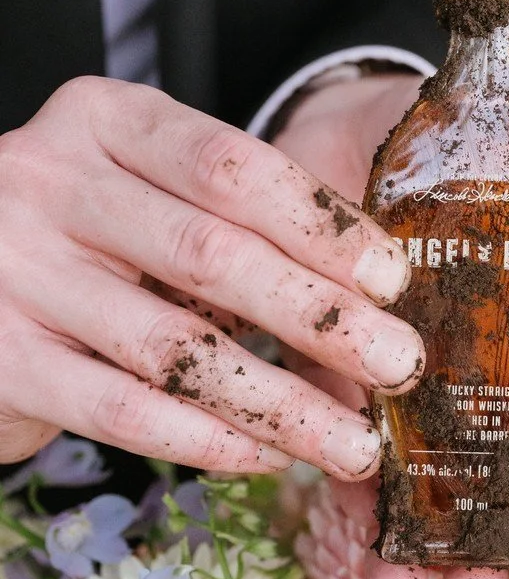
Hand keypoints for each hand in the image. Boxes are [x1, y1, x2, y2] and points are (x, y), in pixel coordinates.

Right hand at [0, 76, 424, 476]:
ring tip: (355, 442)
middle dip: (322, 318)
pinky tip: (270, 456)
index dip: (322, 227)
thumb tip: (375, 300)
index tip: (392, 279)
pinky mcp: (1, 360)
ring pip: (175, 348)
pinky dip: (210, 440)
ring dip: (282, 403)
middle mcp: (47, 180)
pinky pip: (126, 412)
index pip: (231, 166)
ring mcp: (13, 270)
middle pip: (212, 254)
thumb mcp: (153, 198)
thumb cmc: (89, 240)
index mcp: (104, 121)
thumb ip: (237, 225)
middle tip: (399, 364)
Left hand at [273, 68, 508, 578]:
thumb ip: (490, 123)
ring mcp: (398, 375)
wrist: (321, 144)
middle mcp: (463, 354)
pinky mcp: (336, 377)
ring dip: (424, 537)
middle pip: (489, 460)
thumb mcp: (439, 129)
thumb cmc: (394, 141)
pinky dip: (359, 501)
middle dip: (482, 529)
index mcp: (503, 304)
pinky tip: (365, 558)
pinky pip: (351, 449)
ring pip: (427, 472)